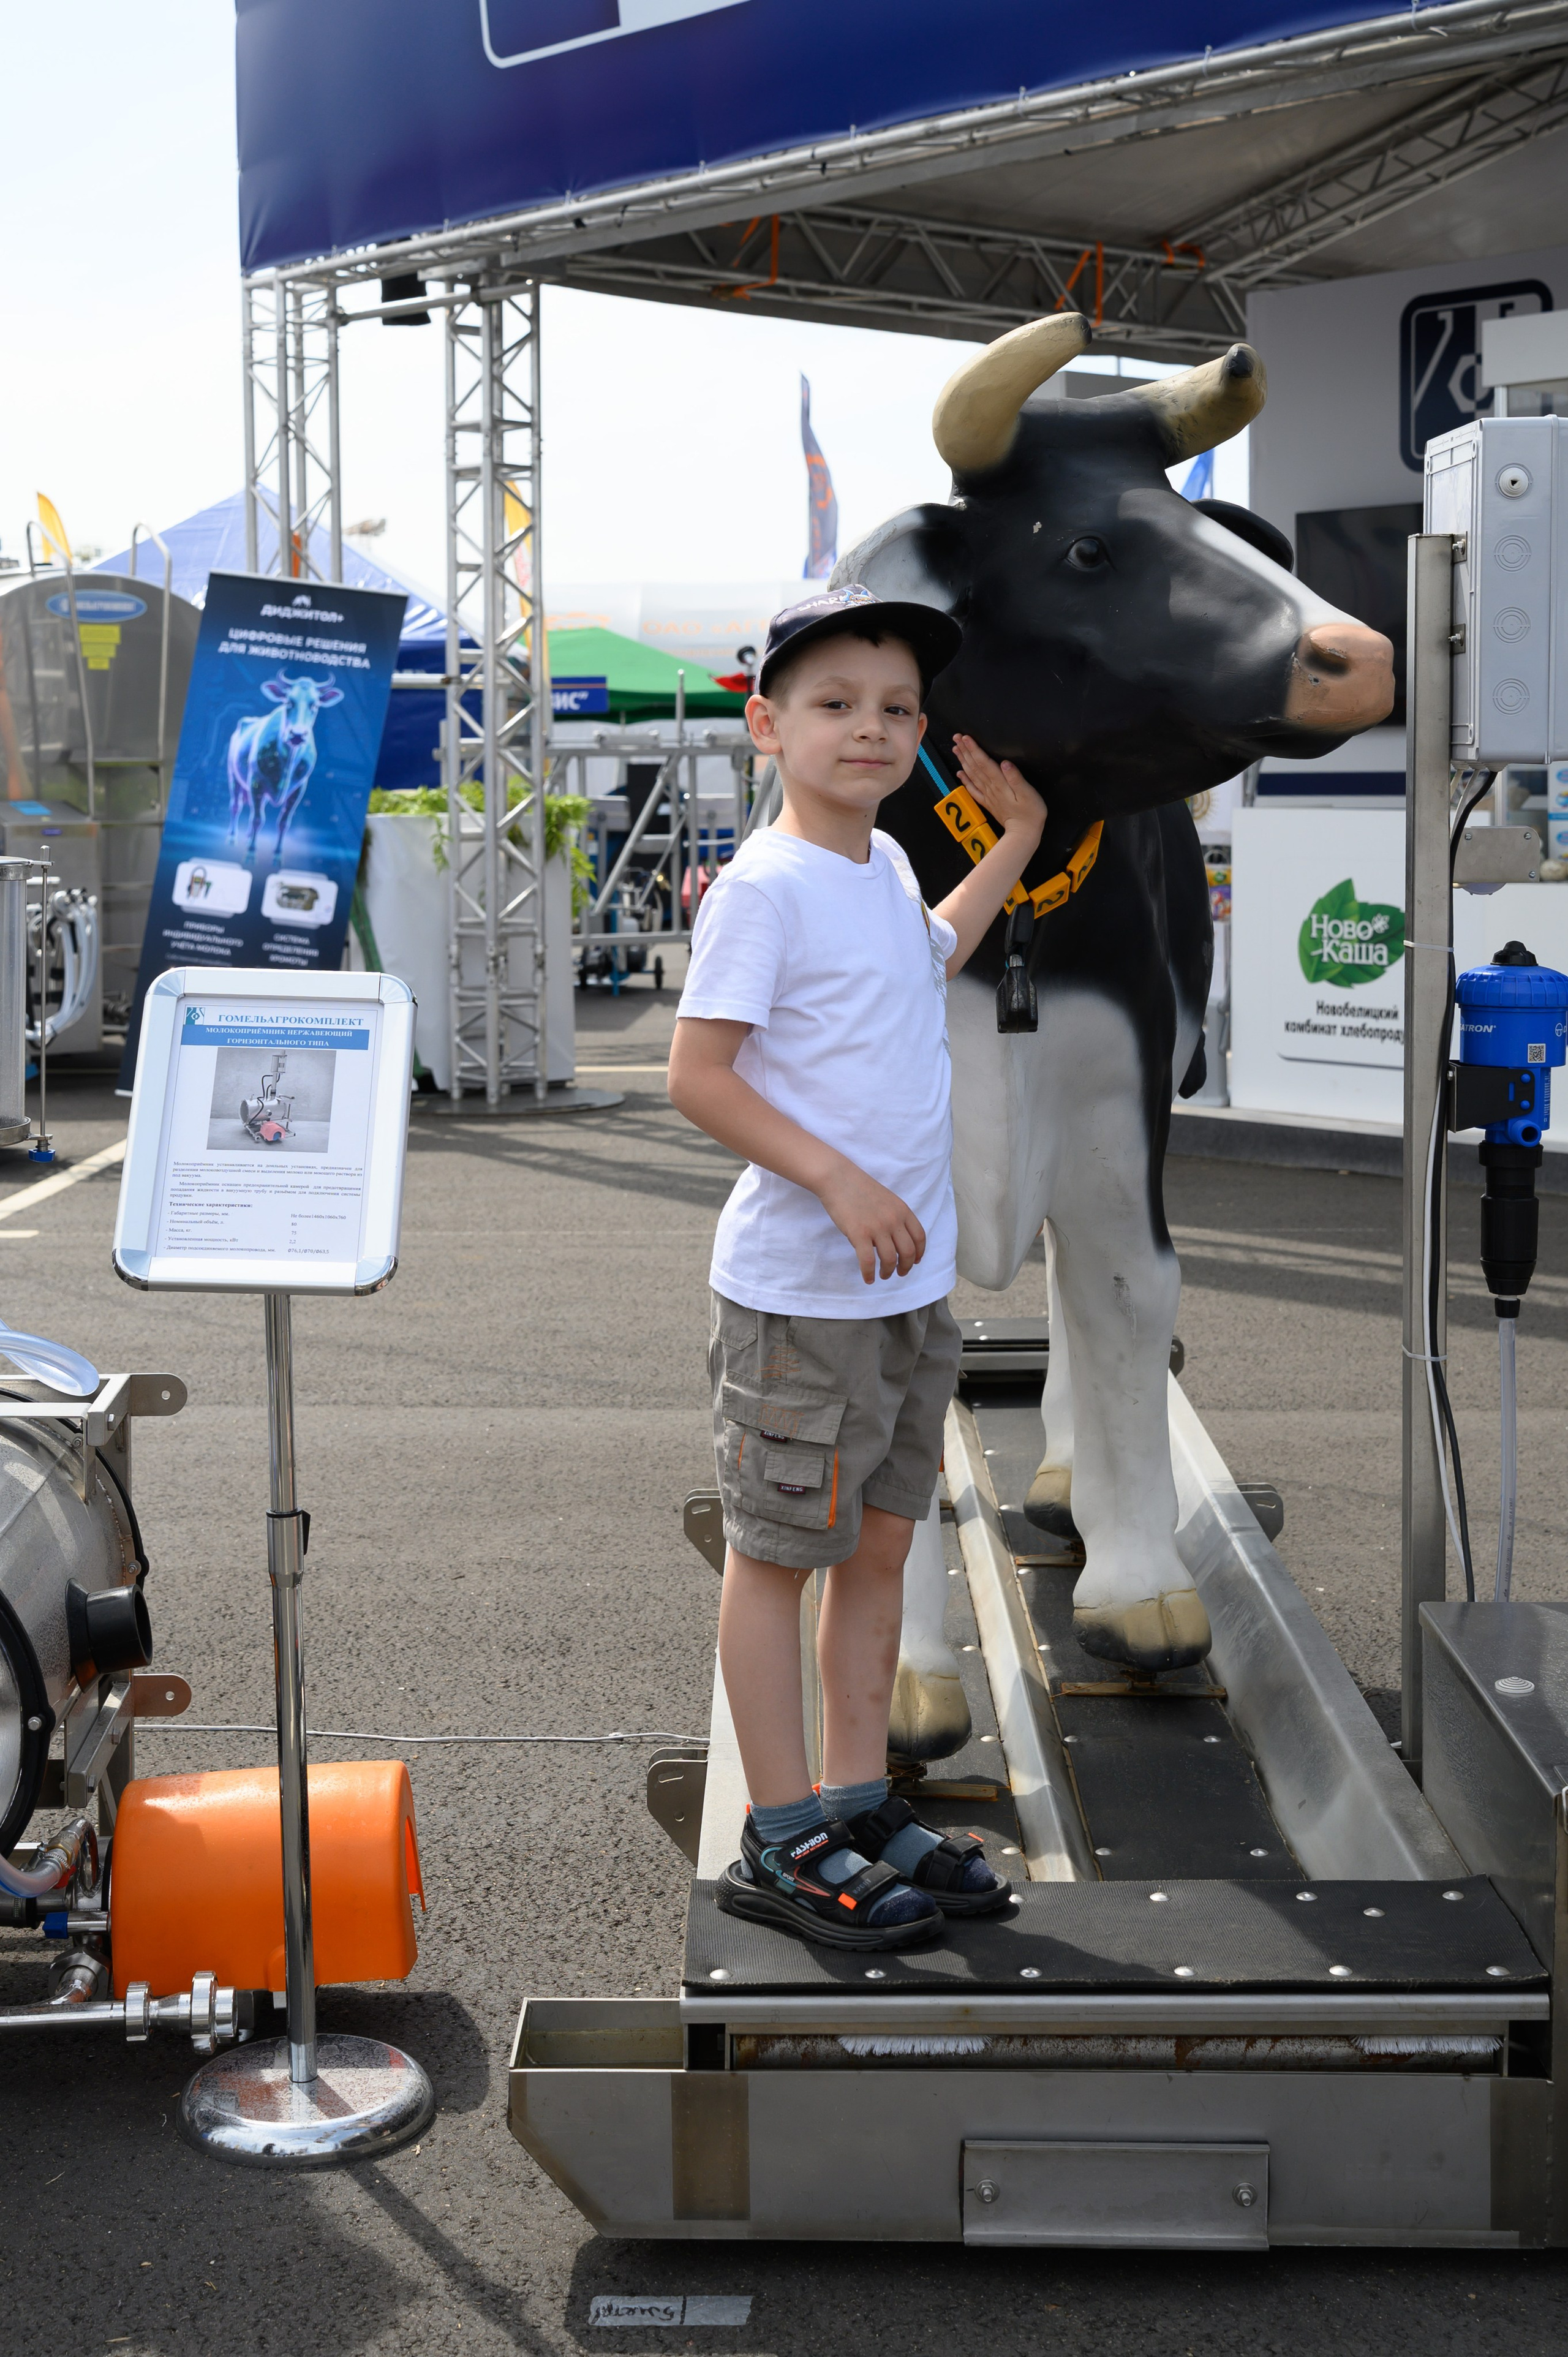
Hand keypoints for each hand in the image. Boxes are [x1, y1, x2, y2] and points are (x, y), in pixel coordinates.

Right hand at [817, 1159, 925, 1283]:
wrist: (838, 1178)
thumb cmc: (859, 1188)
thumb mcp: (886, 1199)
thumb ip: (895, 1217)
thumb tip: (894, 1240)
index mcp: (902, 1210)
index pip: (919, 1237)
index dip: (919, 1253)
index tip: (915, 1261)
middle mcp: (893, 1220)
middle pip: (908, 1252)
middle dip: (906, 1267)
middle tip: (899, 1273)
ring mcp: (877, 1227)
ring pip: (890, 1259)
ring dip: (888, 1272)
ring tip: (883, 1275)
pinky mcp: (859, 1234)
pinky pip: (868, 1261)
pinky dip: (869, 1273)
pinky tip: (868, 1278)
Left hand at [952, 734, 1045, 842]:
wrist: (1024, 833)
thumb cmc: (1030, 812)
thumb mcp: (1028, 793)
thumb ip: (1016, 778)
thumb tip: (1005, 763)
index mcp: (1000, 783)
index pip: (983, 763)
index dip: (974, 749)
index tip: (966, 738)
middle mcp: (990, 788)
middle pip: (974, 766)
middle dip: (965, 751)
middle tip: (956, 737)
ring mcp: (987, 795)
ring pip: (972, 775)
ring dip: (963, 761)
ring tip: (956, 749)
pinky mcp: (987, 802)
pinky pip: (973, 789)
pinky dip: (965, 780)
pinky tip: (959, 772)